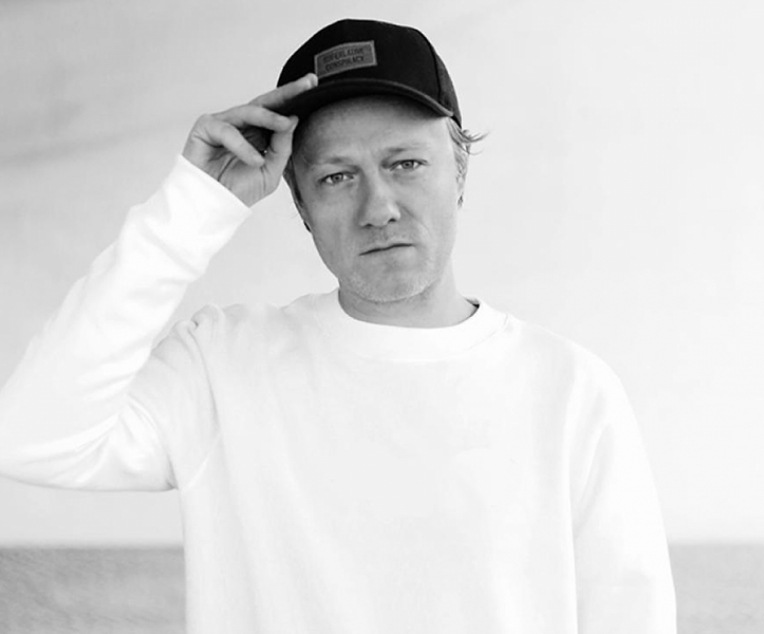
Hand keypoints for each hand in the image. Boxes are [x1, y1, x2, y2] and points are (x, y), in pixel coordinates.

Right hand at [182, 73, 316, 205]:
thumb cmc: (238, 190)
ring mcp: (223, 123)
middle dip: (287, 93)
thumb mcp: (271, 171)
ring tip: (285, 124)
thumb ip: (282, 147)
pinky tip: (255, 160)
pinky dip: (243, 146)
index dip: (294, 98)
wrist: (214, 206)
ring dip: (270, 117)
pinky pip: (228, 130)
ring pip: (249, 112)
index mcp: (258, 133)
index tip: (313, 85)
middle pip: (266, 103)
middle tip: (306, 85)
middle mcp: (241, 125)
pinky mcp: (205, 128)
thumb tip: (292, 120)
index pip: (278, 111)